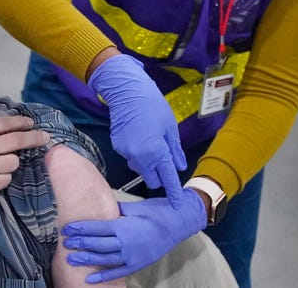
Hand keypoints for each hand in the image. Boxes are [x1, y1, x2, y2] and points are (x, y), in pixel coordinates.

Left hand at [61, 188, 206, 282]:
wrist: (178, 223)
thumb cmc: (158, 212)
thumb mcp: (136, 207)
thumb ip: (117, 210)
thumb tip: (103, 209)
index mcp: (124, 225)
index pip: (96, 227)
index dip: (80, 228)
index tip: (67, 229)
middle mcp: (125, 242)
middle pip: (97, 243)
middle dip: (80, 243)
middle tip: (65, 243)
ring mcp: (131, 255)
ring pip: (104, 259)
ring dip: (87, 259)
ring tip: (71, 259)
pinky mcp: (137, 264)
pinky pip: (117, 272)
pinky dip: (103, 276)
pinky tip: (90, 279)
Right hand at [88, 54, 186, 206]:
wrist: (127, 92)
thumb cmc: (154, 106)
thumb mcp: (171, 128)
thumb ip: (175, 151)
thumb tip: (180, 167)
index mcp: (157, 151)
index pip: (167, 179)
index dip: (173, 193)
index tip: (178, 205)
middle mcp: (140, 157)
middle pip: (152, 180)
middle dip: (160, 177)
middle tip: (165, 161)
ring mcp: (126, 153)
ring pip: (141, 170)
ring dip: (148, 165)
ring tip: (151, 144)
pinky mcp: (118, 147)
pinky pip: (132, 158)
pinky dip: (138, 155)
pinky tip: (139, 138)